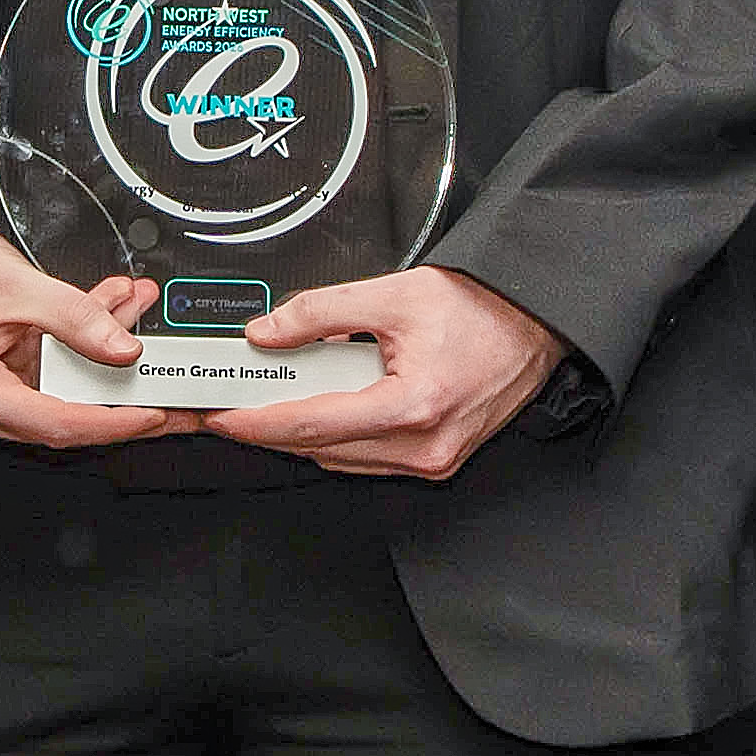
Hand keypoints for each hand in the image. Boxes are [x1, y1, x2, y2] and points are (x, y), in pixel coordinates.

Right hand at [0, 195, 196, 448]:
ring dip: (94, 351)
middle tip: (164, 372)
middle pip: (59, 412)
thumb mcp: (14, 281)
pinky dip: (69, 343)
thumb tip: (122, 350)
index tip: (156, 413)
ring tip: (128, 308)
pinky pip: (36, 370)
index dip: (115, 421)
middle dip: (114, 379)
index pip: (58, 424)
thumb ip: (75, 317)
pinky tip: (99, 311)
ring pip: (52, 388)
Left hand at [209, 263, 564, 477]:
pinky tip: (323, 408)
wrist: (534, 322)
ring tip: (274, 401)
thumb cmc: (482, 310)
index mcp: (413, 406)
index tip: (221, 415)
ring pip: (342, 459)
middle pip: (321, 449)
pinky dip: (338, 438)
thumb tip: (269, 332)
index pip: (311, 423)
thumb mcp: (393, 295)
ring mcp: (433, 461)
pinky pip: (369, 459)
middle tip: (233, 405)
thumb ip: (321, 313)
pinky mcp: (437, 461)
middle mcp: (424, 446)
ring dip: (303, 434)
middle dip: (270, 429)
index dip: (256, 422)